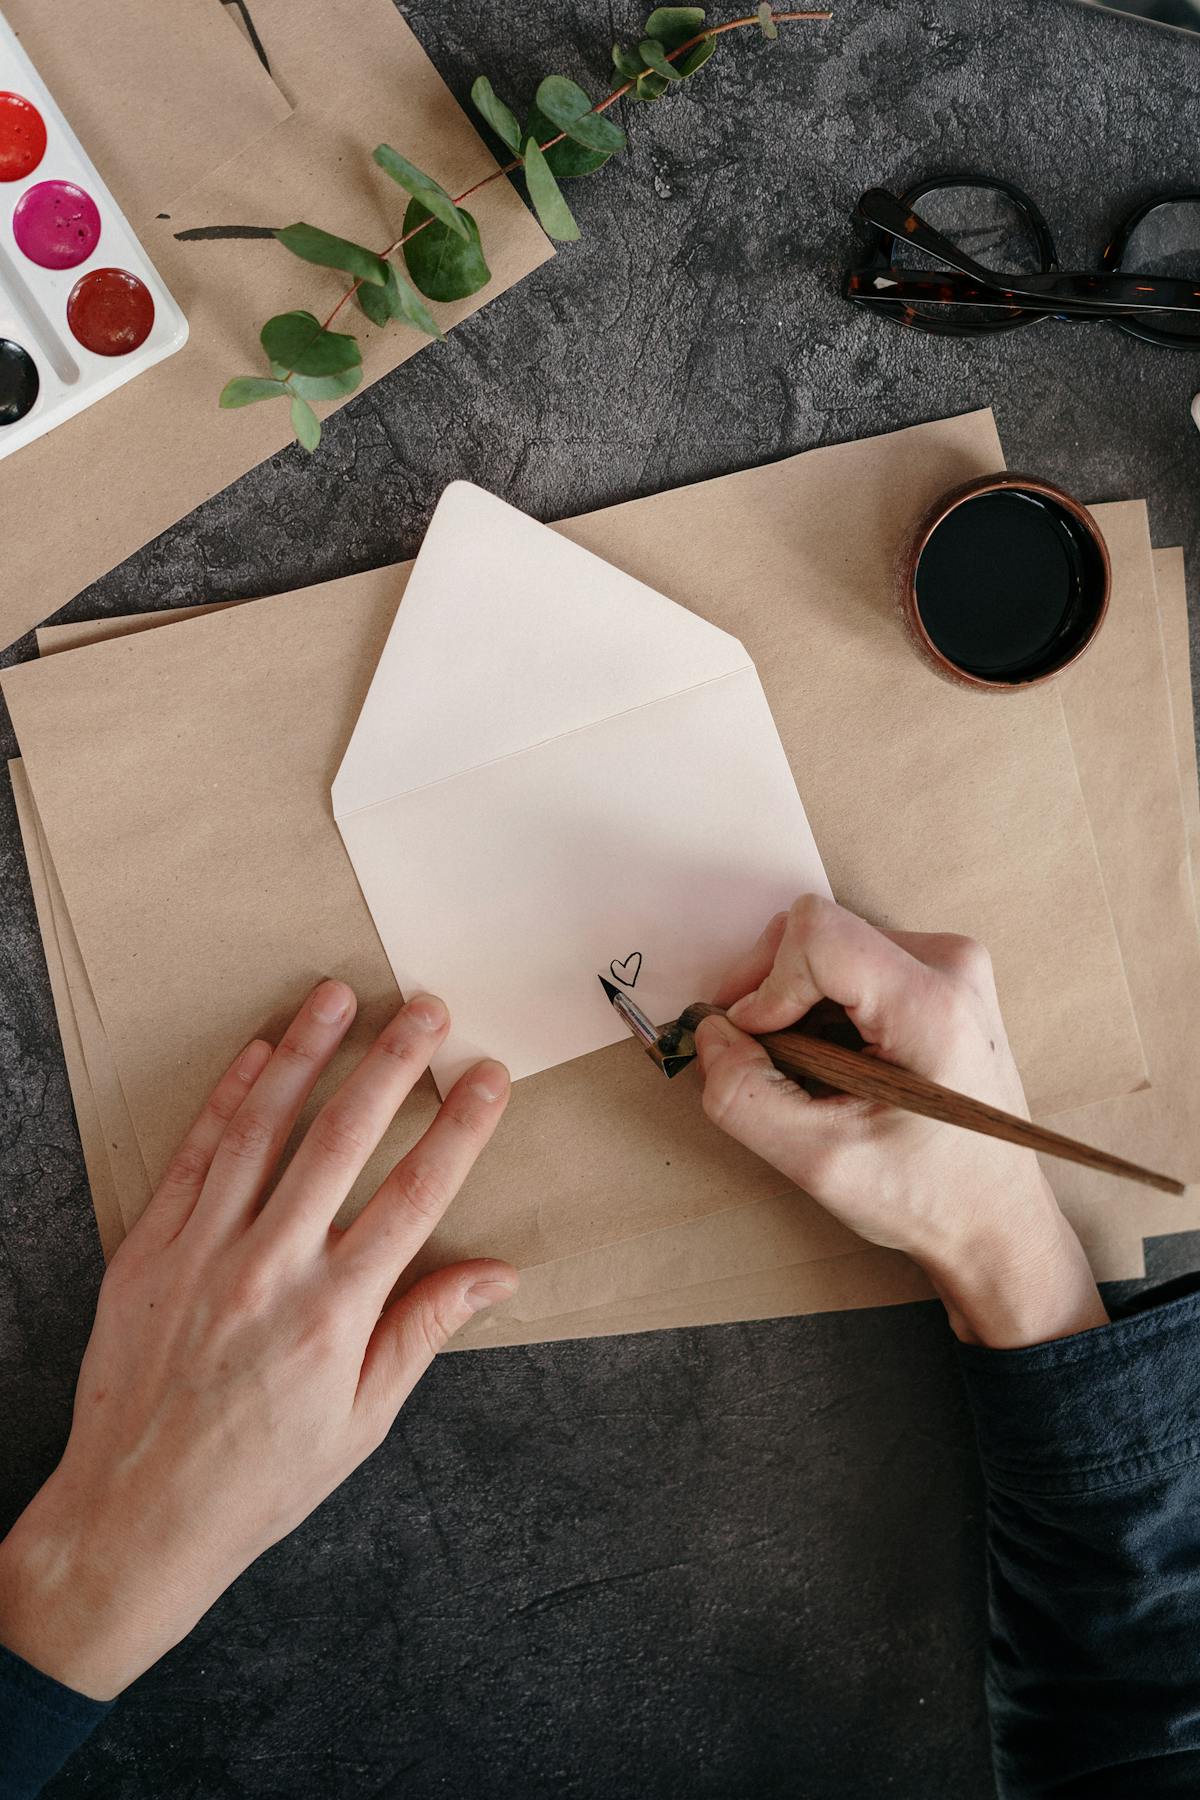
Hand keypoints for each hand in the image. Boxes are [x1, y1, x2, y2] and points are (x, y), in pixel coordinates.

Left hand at [0, 982, 514, 1699]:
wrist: (136, 1516)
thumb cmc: (260, 1478)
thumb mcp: (363, 1421)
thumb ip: (423, 1330)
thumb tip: (496, 1274)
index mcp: (335, 1314)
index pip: (416, 1195)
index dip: (459, 1127)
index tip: (487, 1076)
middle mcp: (272, 1269)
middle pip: (344, 1139)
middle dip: (391, 1062)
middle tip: (426, 1008)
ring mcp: (203, 1253)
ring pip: (263, 1128)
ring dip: (306, 1054)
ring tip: (338, 997)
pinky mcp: (148, 1250)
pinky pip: (193, 1156)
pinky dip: (226, 1098)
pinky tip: (258, 1055)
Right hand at [694, 896, 1107, 1348]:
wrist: (997, 1218)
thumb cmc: (926, 1197)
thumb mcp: (817, 1162)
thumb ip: (743, 1095)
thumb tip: (709, 1032)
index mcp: (930, 1006)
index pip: (816, 934)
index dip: (766, 985)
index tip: (760, 1044)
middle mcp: (949, 965)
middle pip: (817, 931)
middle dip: (771, 992)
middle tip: (767, 1061)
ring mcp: (950, 965)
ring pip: (828, 945)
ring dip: (796, 1003)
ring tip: (811, 1071)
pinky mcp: (941, 975)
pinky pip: (852, 960)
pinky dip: (822, 1004)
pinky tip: (836, 1061)